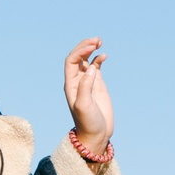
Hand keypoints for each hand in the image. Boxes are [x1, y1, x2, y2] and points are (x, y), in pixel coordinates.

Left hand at [64, 38, 113, 154]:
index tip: (92, 46)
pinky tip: (104, 55)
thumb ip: (86, 85)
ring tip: (99, 41)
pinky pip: (96, 67)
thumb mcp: (84, 105)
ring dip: (91, 49)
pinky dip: (99, 59)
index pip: (71, 61)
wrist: (96, 134)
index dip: (80, 51)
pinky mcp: (97, 85)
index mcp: (70, 84)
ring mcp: (87, 82)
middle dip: (85, 46)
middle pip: (77, 57)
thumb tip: (91, 67)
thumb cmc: (88, 123)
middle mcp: (77, 81)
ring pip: (86, 60)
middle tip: (96, 40)